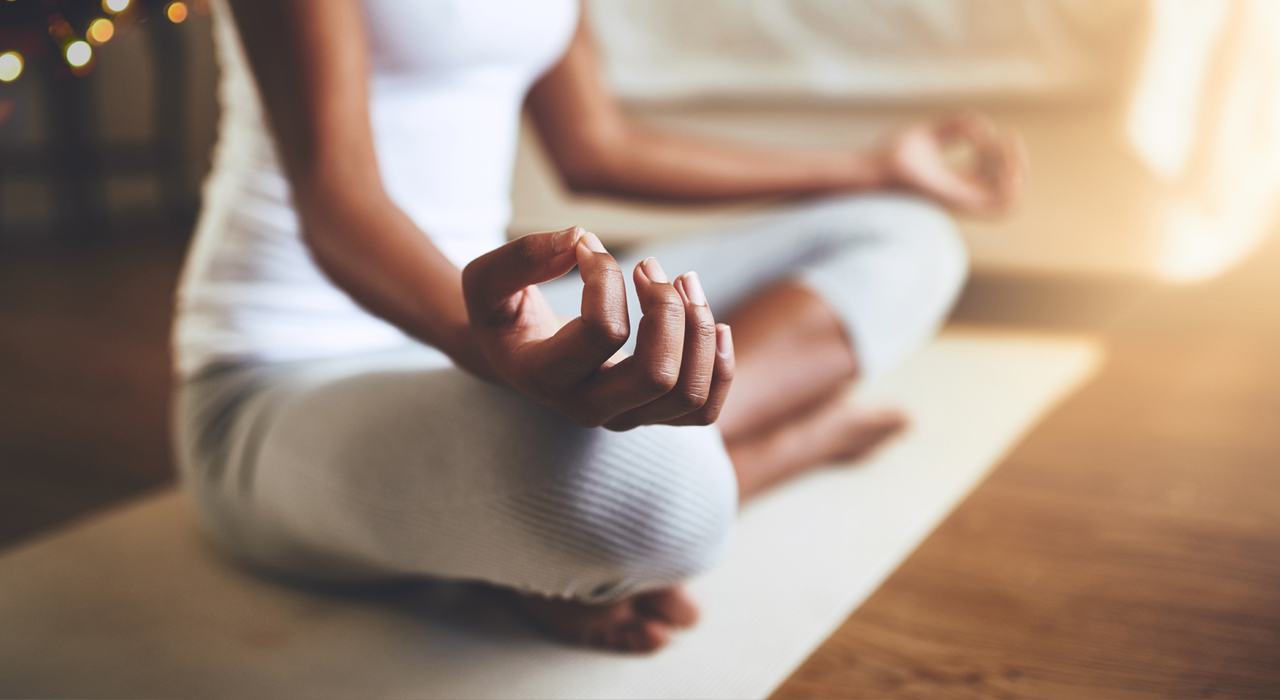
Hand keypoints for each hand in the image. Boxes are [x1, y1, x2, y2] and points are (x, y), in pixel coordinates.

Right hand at [461, 227, 733, 430]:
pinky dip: (720, 366)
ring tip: (685, 282)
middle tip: (650, 266)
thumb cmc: (502, 313)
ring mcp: (623, 416)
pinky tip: (715, 324)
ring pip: (689, 394)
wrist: (511, 355)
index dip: (607, 277)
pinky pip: (704, 410)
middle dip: (668, 310)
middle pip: (658, 376)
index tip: (588, 245)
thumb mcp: (488, 279)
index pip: (604, 332)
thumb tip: (581, 239)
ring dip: (700, 330)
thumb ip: (524, 257)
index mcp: (545, 377)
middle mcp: (587, 408)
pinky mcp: (649, 413)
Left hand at [880, 112, 1026, 213]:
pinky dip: (1008, 179)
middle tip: (1006, 138)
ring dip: (1016, 171)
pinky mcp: (959, 204)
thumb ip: (956, 127)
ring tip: (1004, 145)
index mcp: (955, 183)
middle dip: (1016, 160)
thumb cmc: (890, 156)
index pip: (992, 175)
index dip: (1000, 152)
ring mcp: (962, 203)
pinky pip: (1000, 204)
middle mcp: (962, 196)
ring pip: (1009, 199)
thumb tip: (983, 129)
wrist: (872, 171)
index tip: (988, 131)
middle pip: (1006, 187)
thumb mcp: (930, 134)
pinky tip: (993, 152)